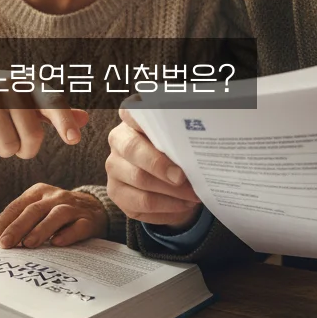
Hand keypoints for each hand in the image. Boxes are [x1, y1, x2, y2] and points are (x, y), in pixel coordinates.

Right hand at [0, 71, 88, 158]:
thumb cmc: (6, 98)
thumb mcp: (31, 99)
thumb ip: (56, 111)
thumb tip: (85, 119)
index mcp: (31, 84)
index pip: (53, 103)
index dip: (64, 121)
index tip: (74, 140)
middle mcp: (11, 87)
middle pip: (32, 135)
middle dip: (27, 150)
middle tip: (20, 146)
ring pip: (9, 146)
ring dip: (6, 151)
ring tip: (0, 136)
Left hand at [0, 184, 108, 248]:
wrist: (94, 210)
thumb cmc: (55, 212)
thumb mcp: (32, 211)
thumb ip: (8, 221)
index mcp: (38, 192)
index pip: (16, 207)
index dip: (2, 223)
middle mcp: (55, 196)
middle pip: (33, 210)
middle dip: (17, 228)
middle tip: (4, 245)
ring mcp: (73, 207)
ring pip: (56, 215)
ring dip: (41, 230)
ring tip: (28, 244)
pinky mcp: (88, 220)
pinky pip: (78, 226)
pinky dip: (68, 234)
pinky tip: (57, 243)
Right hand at [105, 107, 202, 228]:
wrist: (168, 182)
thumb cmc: (175, 154)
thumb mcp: (179, 140)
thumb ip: (182, 137)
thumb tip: (202, 143)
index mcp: (132, 120)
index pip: (132, 111)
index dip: (143, 115)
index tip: (163, 123)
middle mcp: (118, 140)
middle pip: (133, 149)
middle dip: (160, 164)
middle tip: (182, 176)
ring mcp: (114, 168)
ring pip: (139, 179)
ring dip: (170, 190)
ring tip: (193, 195)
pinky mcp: (116, 193)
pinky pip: (142, 203)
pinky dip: (167, 206)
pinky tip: (184, 204)